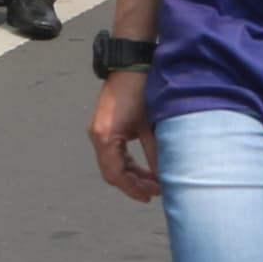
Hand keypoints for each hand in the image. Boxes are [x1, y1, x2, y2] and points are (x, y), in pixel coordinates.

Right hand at [89, 67, 158, 202]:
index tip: (150, 196)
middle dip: (133, 184)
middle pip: (112, 172)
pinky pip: (114, 153)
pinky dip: (128, 163)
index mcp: (105, 137)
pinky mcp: (105, 127)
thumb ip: (155, 153)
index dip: (132, 189)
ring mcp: (99, 131)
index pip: (115, 174)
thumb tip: (164, 176)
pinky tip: (144, 168)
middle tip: (156, 191)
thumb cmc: (140, 91)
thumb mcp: (149, 126)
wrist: (131, 64)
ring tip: (153, 182)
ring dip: (132, 174)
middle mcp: (97, 136)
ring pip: (113, 164)